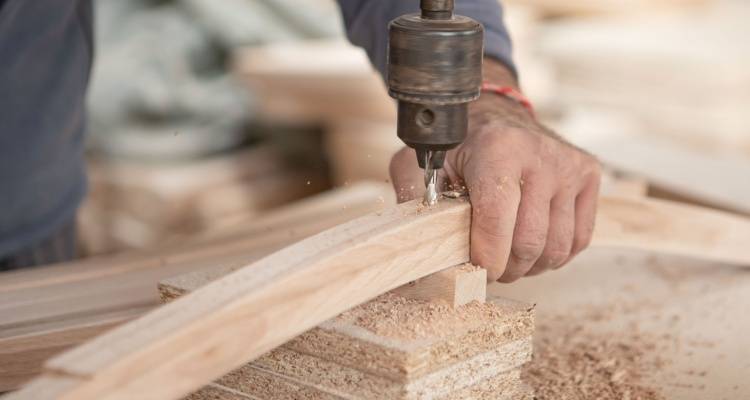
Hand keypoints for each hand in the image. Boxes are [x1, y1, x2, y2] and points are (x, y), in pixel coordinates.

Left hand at [389, 59, 600, 281]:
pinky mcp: (588, 174)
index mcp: (498, 148)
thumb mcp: (421, 165)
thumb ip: (415, 202)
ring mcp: (569, 165)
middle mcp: (540, 154)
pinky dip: (553, 255)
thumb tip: (416, 249)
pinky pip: (578, 240)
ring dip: (529, 266)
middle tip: (488, 267)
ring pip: (556, 248)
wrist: (495, 115)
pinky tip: (532, 245)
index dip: (485, 256)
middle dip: (505, 268)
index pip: (496, 219)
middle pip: (528, 243)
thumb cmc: (457, 147)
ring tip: (508, 256)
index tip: (474, 268)